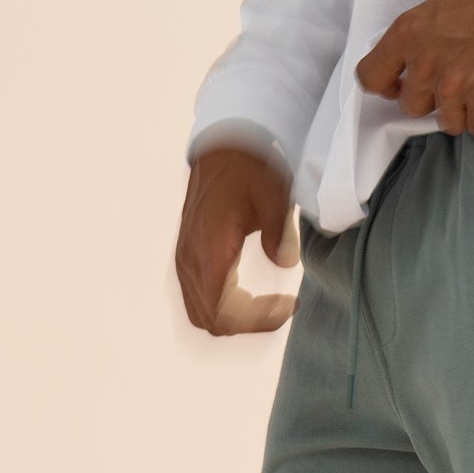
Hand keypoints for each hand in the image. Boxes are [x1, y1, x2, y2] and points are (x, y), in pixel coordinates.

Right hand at [175, 146, 299, 335]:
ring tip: (268, 306)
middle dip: (250, 324)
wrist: (221, 148)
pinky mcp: (187, 257)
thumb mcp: (272, 194)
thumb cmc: (247, 168)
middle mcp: (191, 260)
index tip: (288, 306)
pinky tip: (248, 297)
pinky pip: (197, 300)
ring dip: (236, 319)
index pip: (224, 311)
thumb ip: (279, 231)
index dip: (257, 321)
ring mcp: (185, 260)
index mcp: (210, 249)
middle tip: (283, 307)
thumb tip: (285, 262)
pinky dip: (222, 309)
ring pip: (201, 315)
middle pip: (212, 321)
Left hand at [355, 0, 473, 135]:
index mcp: (408, 33)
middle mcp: (424, 63)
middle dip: (434, 98)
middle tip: (461, 78)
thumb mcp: (443, 6)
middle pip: (411, 106)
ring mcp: (454, 86)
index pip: (371, 76)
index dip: (387, 85)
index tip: (400, 85)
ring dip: (465, 108)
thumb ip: (421, 38)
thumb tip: (411, 67)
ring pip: (447, 121)